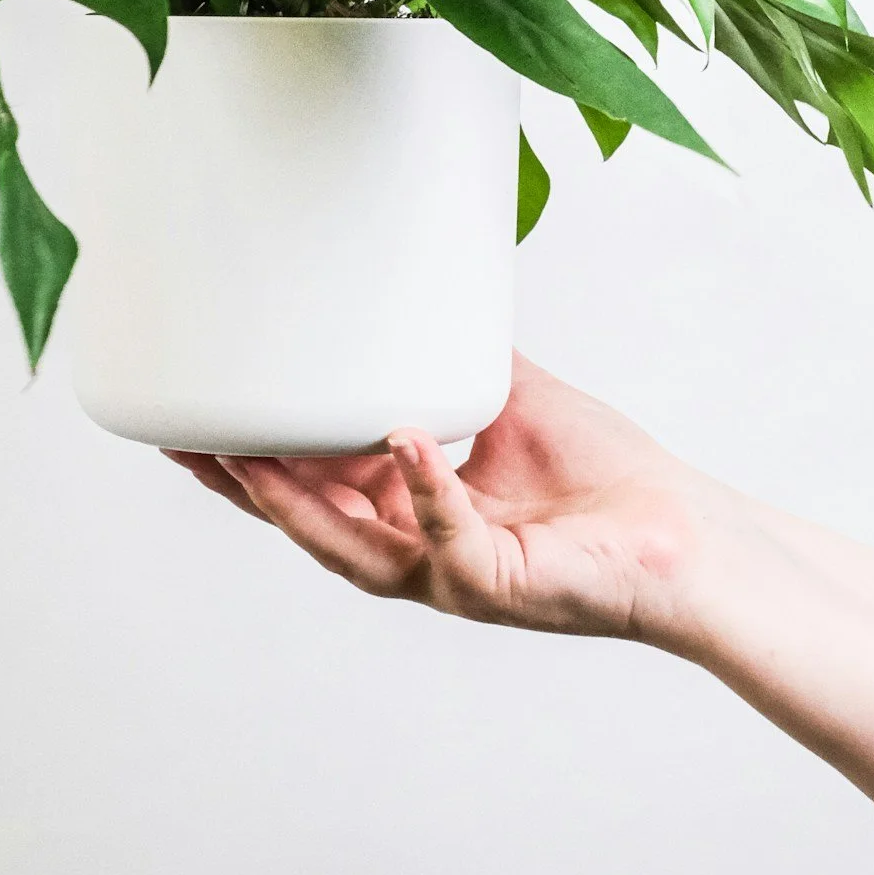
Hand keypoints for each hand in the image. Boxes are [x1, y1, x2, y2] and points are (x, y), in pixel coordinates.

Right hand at [165, 352, 736, 647]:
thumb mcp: (513, 401)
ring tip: (250, 454)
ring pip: (354, 547)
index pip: (317, 490)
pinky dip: (426, 485)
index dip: (254, 464)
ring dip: (299, 502)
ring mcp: (456, 576)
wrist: (687, 536)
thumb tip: (423, 290)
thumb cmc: (610, 482)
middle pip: (311, 526)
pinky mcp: (502, 585)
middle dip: (246, 488)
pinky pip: (450, 536)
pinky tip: (402, 438)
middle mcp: (422, 554)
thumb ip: (460, 360)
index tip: (196, 424)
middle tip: (186, 443)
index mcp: (415, 513)